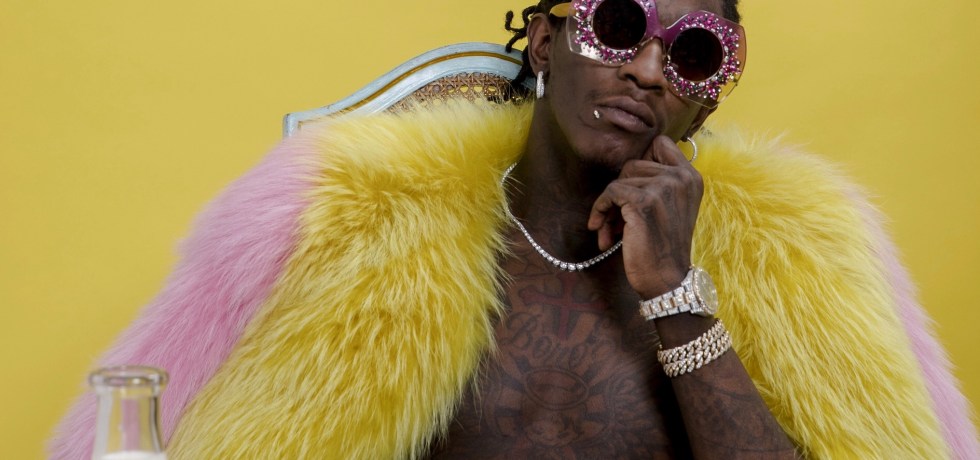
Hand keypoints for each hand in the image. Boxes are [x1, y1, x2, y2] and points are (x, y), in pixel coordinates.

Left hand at [587, 135, 703, 298]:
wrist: (667, 280)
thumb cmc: (662, 247)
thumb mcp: (669, 207)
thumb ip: (657, 183)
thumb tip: (624, 166)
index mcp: (691, 177)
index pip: (661, 143)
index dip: (641, 160)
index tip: (630, 185)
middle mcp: (682, 178)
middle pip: (633, 164)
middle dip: (620, 191)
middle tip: (616, 218)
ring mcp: (665, 187)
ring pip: (620, 180)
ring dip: (609, 207)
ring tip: (610, 231)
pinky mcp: (645, 201)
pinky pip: (611, 192)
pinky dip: (600, 211)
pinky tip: (600, 231)